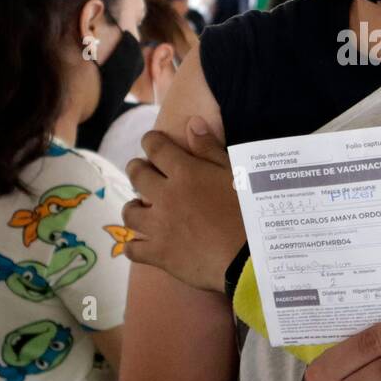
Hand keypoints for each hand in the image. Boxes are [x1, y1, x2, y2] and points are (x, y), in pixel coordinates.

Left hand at [122, 117, 245, 291]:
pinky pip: (132, 249)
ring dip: (133, 206)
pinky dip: (134, 245)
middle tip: (143, 172)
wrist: (250, 257)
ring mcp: (159, 226)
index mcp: (185, 172)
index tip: (152, 141)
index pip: (156, 147)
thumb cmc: (249, 211)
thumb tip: (191, 122)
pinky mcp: (159, 254)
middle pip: (136, 174)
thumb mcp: (235, 174)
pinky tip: (140, 243)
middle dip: (137, 168)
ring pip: (129, 211)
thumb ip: (210, 149)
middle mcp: (165, 195)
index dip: (151, 141)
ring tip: (140, 207)